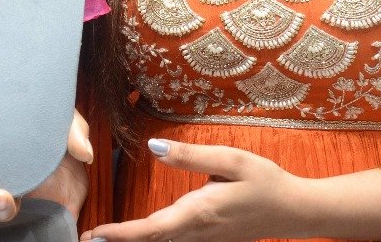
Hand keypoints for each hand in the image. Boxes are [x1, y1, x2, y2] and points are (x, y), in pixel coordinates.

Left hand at [79, 139, 305, 241]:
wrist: (294, 211)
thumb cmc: (265, 182)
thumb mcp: (230, 160)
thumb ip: (190, 155)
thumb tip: (153, 148)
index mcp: (199, 213)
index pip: (152, 229)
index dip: (123, 235)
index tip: (97, 235)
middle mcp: (197, 232)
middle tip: (86, 240)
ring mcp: (203, 239)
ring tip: (102, 239)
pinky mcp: (208, 238)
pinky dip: (151, 240)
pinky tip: (136, 236)